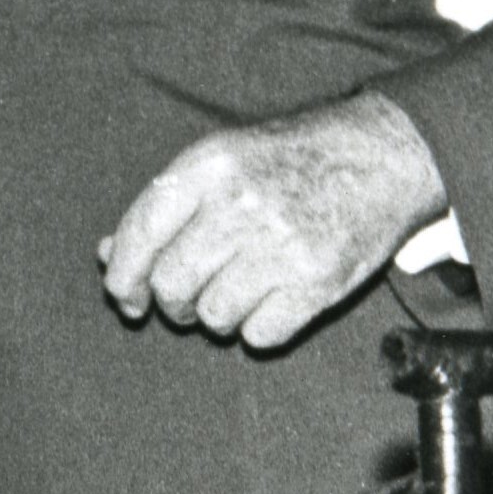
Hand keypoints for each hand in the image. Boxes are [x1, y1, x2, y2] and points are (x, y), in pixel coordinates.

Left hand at [98, 92, 451, 352]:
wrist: (382, 157)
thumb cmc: (291, 163)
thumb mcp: (223, 161)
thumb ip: (166, 208)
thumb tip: (110, 257)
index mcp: (210, 165)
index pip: (141, 232)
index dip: (123, 275)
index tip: (125, 297)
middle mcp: (241, 203)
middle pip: (171, 284)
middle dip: (171, 303)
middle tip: (189, 298)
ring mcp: (282, 245)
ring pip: (212, 316)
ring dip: (218, 316)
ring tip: (240, 290)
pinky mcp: (318, 282)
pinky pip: (259, 336)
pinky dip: (259, 329)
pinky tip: (273, 301)